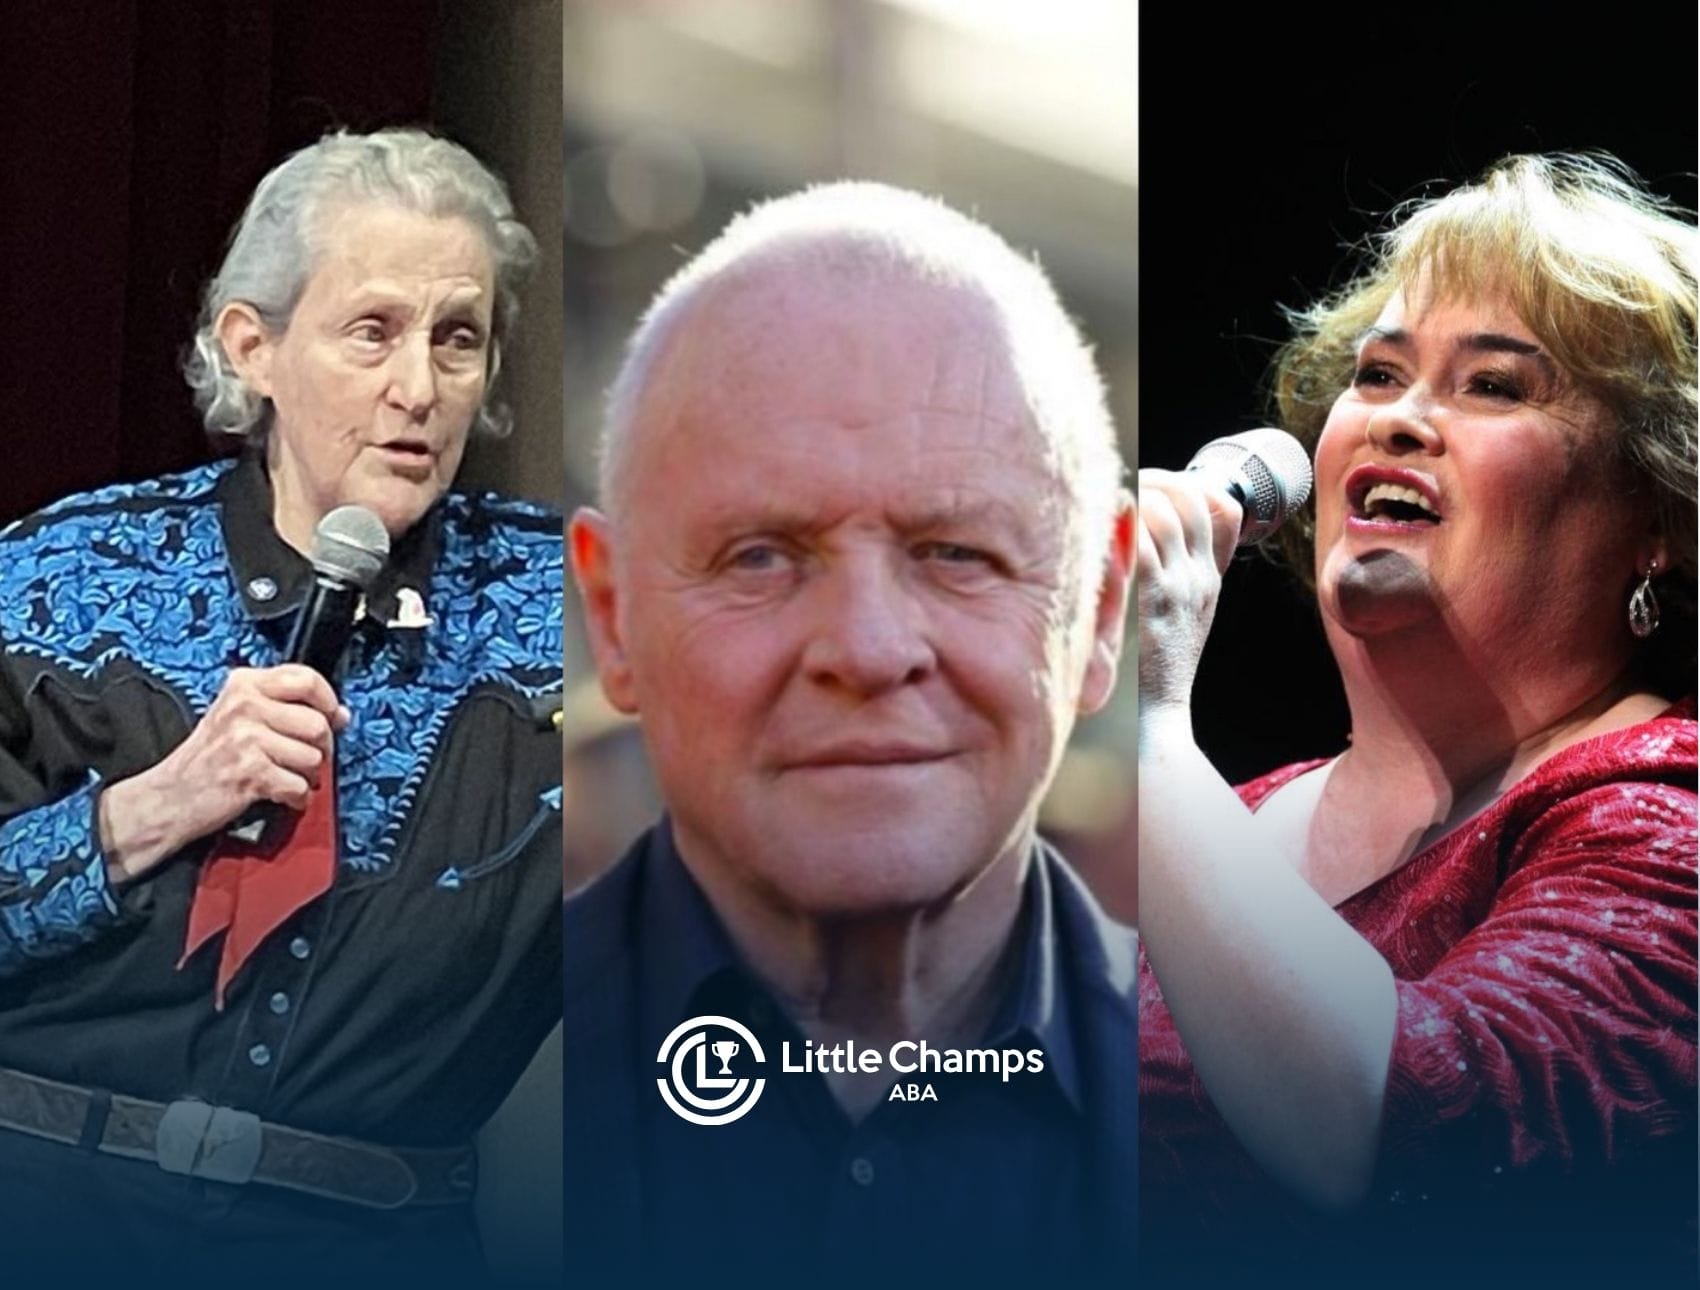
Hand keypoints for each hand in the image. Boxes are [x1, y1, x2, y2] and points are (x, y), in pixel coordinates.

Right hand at [99, 665, 349, 884]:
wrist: (169, 797)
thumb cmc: (208, 758)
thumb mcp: (239, 716)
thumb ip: (286, 706)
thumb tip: (341, 714)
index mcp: (244, 684)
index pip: (306, 678)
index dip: (328, 701)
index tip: (332, 717)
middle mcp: (244, 706)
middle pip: (317, 723)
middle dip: (321, 748)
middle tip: (305, 758)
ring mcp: (246, 738)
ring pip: (312, 757)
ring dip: (307, 776)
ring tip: (287, 777)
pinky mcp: (250, 772)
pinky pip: (299, 785)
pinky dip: (296, 797)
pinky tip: (281, 794)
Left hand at [1135, 468, 1241, 729]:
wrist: (1164, 714)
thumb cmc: (1160, 665)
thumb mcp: (1185, 613)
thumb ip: (1178, 573)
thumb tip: (1148, 525)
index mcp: (1211, 578)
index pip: (1225, 508)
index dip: (1190, 484)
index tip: (1158, 485)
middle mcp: (1202, 577)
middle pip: (1191, 497)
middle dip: (1155, 478)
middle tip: (1125, 483)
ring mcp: (1182, 587)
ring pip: (1165, 512)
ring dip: (1133, 498)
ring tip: (1109, 504)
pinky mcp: (1156, 601)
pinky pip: (1142, 545)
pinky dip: (1121, 528)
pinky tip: (1103, 529)